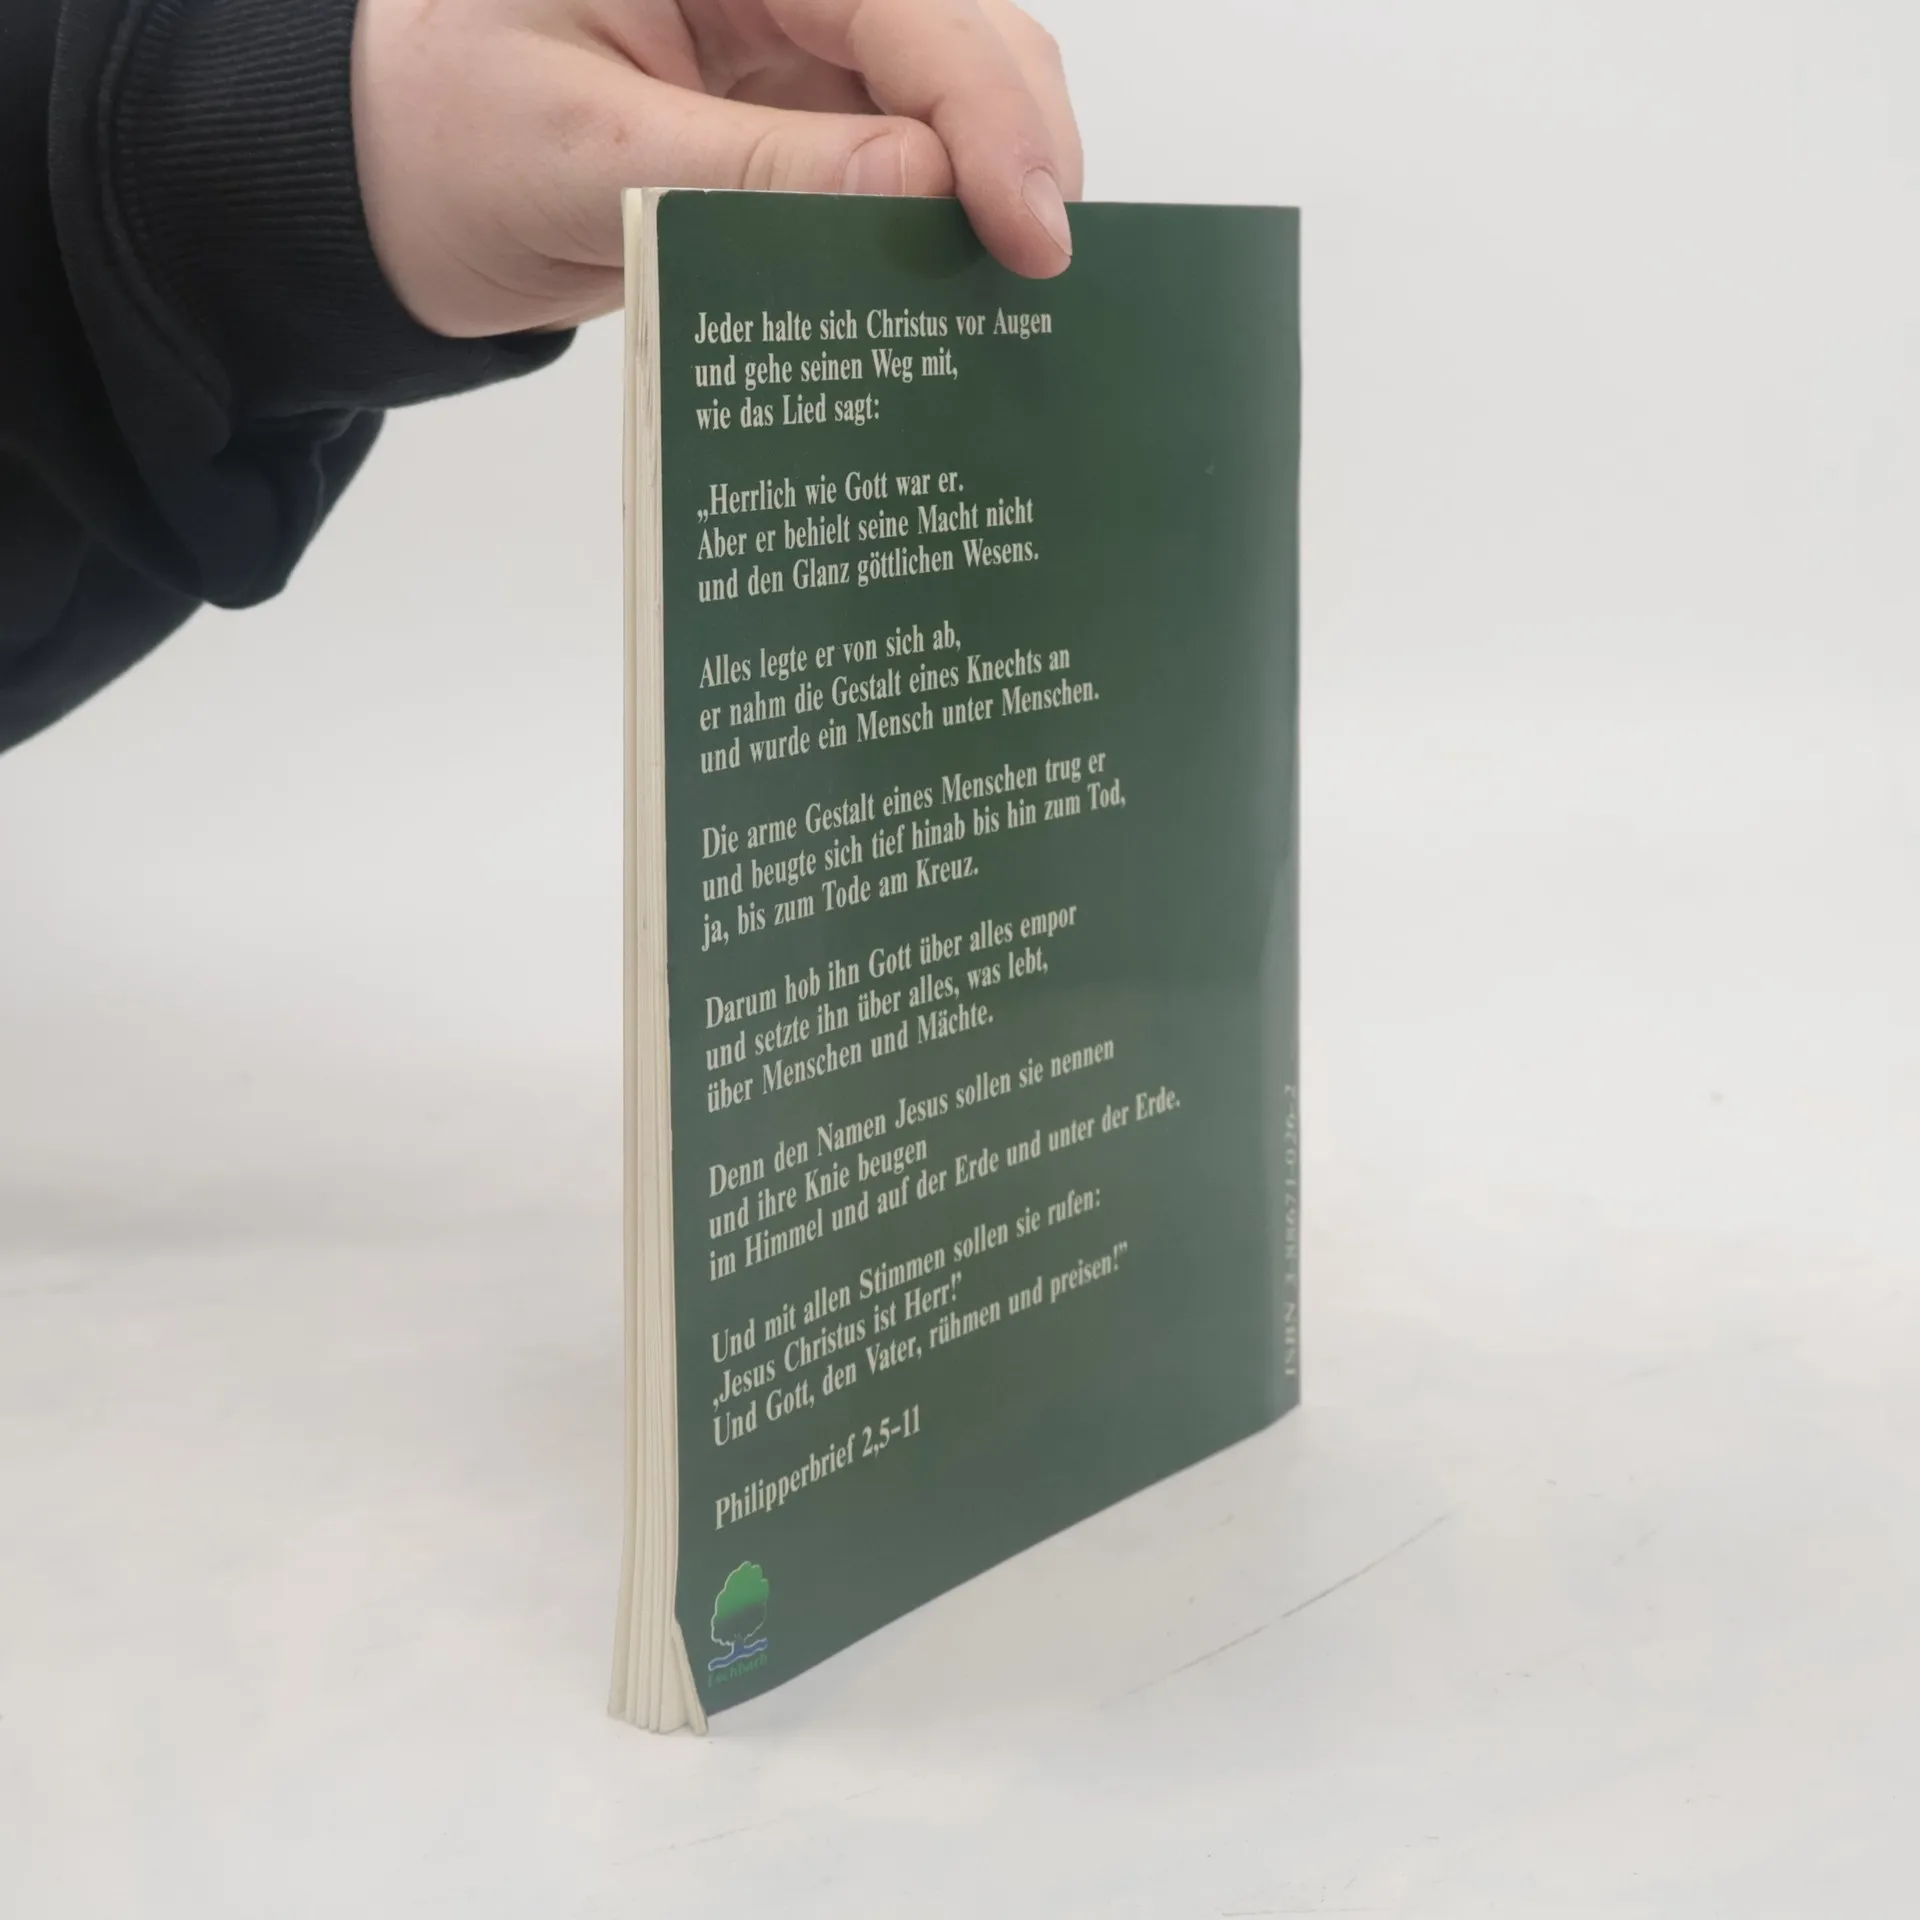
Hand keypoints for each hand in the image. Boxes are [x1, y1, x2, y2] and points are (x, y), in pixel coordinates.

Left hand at [352, 0, 1081, 338]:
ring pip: (951, 92)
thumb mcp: (584, 157)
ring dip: (991, 185)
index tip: (1029, 231)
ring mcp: (796, 39)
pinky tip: (955, 285)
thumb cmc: (445, 142)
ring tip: (1009, 294)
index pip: (900, 0)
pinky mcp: (799, 111)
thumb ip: (752, 171)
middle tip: (1039, 276)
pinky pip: (903, 156)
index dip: (986, 111)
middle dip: (1015, 143)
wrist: (394, 193)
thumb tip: (922, 191)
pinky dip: (940, 220)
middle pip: (959, 30)